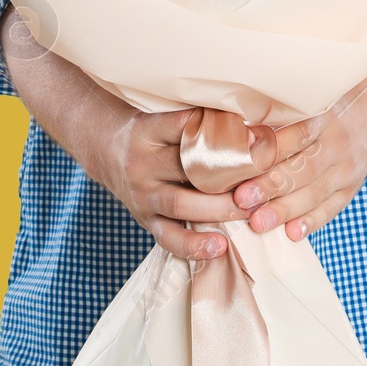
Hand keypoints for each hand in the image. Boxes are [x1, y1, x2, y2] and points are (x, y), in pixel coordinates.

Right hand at [86, 107, 259, 261]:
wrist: (107, 152)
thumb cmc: (149, 134)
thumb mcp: (163, 118)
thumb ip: (198, 123)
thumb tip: (251, 131)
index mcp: (148, 130)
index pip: (184, 126)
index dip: (219, 131)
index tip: (254, 137)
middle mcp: (142, 163)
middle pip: (186, 168)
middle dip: (226, 176)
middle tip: (260, 180)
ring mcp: (142, 194)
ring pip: (180, 204)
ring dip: (217, 210)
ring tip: (248, 212)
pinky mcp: (144, 219)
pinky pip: (168, 237)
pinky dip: (194, 245)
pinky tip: (219, 247)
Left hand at [229, 0, 366, 240]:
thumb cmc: (340, 82)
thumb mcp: (316, 81)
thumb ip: (283, 96)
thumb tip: (236, 104)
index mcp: (324, 113)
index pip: (292, 138)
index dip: (266, 156)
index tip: (240, 169)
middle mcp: (339, 139)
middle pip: (302, 168)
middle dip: (271, 188)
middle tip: (242, 202)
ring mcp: (350, 162)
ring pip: (316, 191)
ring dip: (287, 209)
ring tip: (259, 223)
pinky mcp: (356, 177)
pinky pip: (336, 203)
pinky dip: (315, 219)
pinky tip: (294, 233)